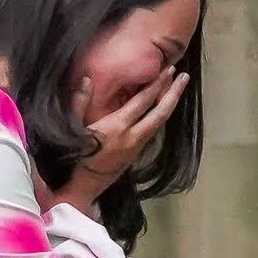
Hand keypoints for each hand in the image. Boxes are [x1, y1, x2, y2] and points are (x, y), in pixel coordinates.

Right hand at [54, 68, 187, 211]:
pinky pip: (153, 129)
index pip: (142, 101)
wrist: (83, 186)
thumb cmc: (75, 155)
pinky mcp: (137, 153)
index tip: (167, 71)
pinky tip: (162, 107)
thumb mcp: (73, 126)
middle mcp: (132, 136)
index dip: (156, 85)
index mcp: (117, 126)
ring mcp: (137, 146)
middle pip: (160, 112)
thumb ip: (79, 101)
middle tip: (184, 77)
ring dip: (170, 104)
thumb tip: (88, 79)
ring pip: (160, 122)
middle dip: (174, 93)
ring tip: (177, 88)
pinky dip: (160, 115)